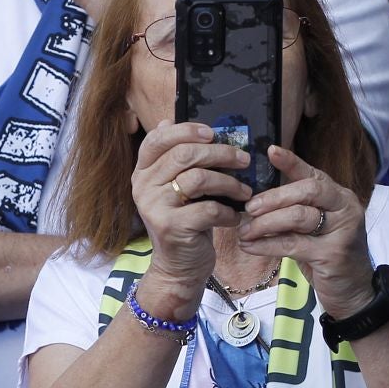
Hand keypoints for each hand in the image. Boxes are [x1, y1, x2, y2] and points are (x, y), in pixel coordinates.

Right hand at [129, 121, 249, 312]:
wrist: (177, 266)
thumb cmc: (183, 222)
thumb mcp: (174, 188)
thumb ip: (172, 158)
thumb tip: (167, 121)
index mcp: (143, 173)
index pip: (158, 139)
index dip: (186, 130)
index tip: (213, 133)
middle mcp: (143, 187)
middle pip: (184, 155)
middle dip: (220, 154)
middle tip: (243, 160)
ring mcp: (155, 207)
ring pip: (199, 179)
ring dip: (230, 183)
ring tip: (245, 191)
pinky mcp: (172, 227)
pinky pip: (209, 209)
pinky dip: (229, 212)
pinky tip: (235, 216)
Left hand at [237, 145, 373, 316]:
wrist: (352, 290)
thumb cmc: (326, 254)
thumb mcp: (313, 228)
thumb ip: (293, 210)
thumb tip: (254, 200)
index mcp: (338, 196)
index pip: (312, 174)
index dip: (291, 162)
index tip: (270, 151)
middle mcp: (345, 208)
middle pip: (306, 191)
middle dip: (273, 198)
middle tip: (248, 208)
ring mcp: (343, 230)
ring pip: (298, 216)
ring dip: (265, 223)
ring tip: (244, 231)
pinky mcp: (333, 254)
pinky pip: (293, 244)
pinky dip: (266, 245)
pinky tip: (250, 246)